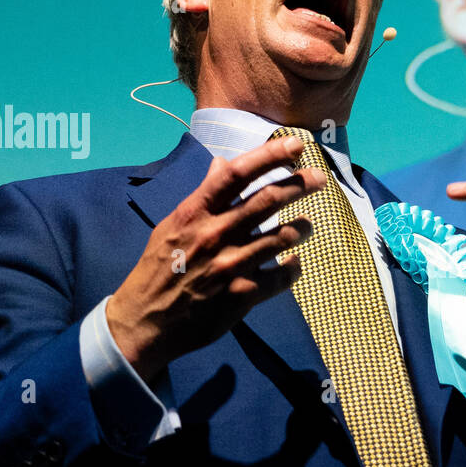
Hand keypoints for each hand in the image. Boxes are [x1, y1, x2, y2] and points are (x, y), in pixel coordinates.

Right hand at [107, 136, 326, 382]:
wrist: (145, 320)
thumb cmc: (160, 267)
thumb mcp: (174, 225)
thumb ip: (203, 195)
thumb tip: (222, 163)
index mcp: (194, 213)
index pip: (236, 174)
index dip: (269, 156)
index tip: (296, 145)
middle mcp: (214, 234)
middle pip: (267, 200)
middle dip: (299, 184)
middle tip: (319, 178)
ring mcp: (230, 266)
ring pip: (281, 237)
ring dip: (302, 227)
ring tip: (307, 224)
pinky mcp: (241, 296)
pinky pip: (282, 277)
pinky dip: (294, 268)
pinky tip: (294, 263)